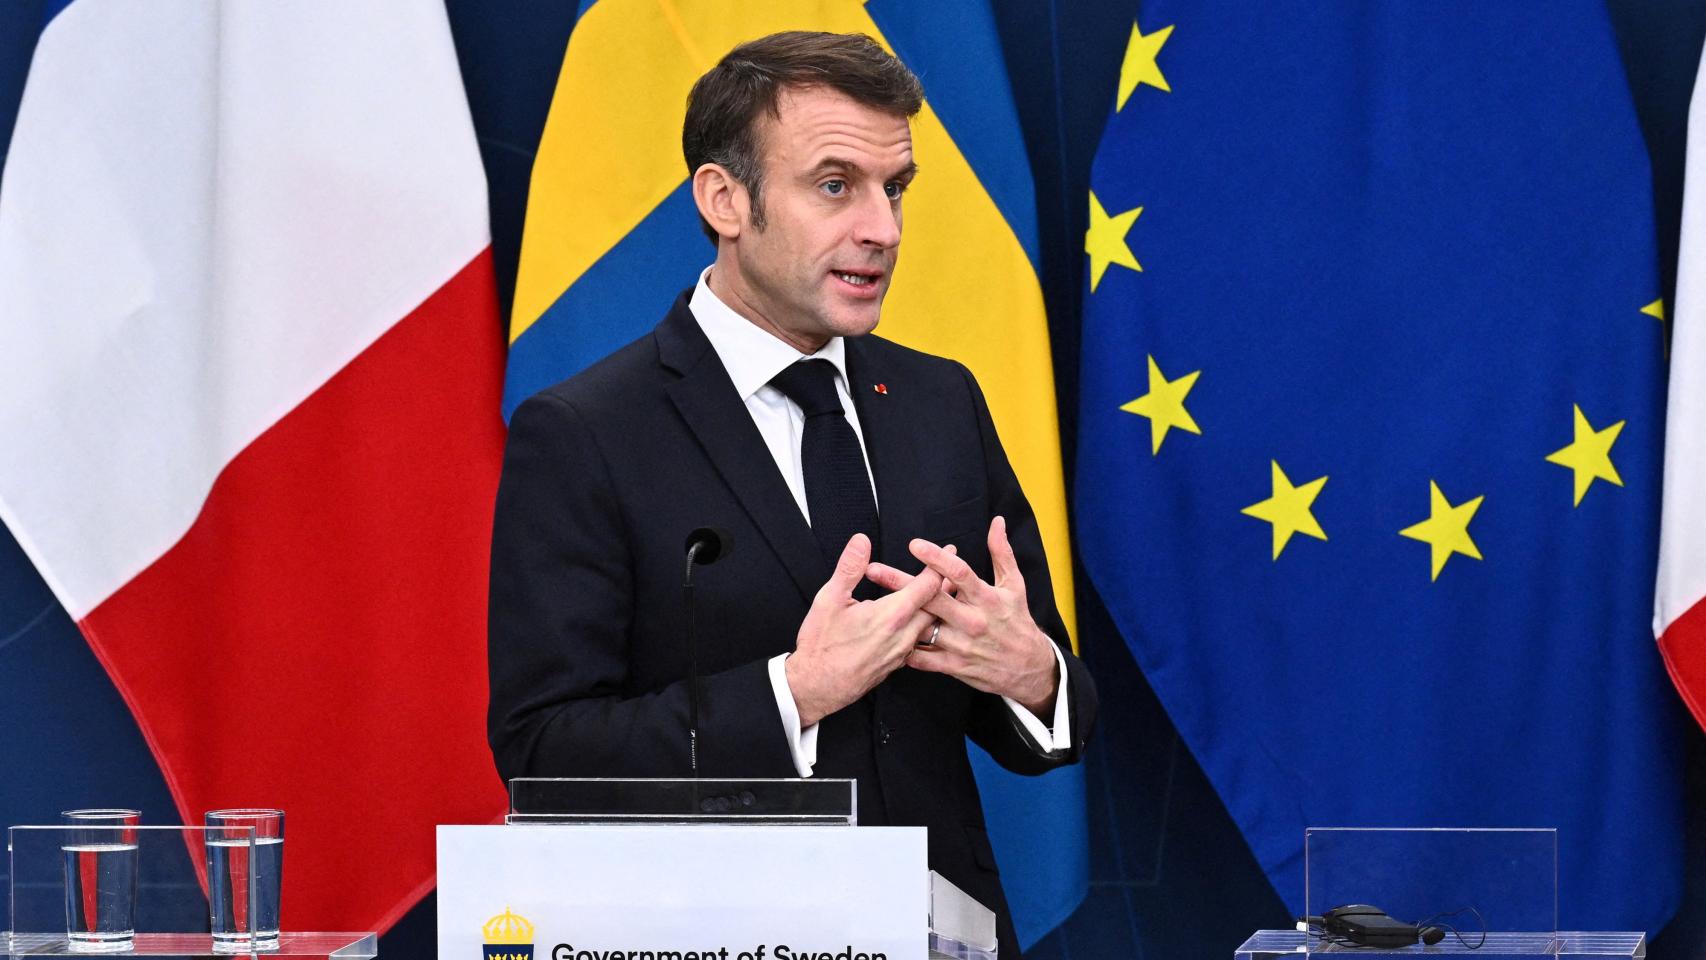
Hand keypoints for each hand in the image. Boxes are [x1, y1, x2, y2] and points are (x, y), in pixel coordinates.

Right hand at [786, 533, 945, 726]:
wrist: (817, 686)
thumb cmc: (821, 645)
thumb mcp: (829, 599)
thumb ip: (849, 568)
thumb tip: (861, 541)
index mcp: (892, 615)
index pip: (927, 586)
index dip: (941, 565)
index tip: (950, 552)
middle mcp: (904, 635)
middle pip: (937, 607)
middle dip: (946, 587)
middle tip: (953, 571)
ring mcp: (902, 652)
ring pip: (929, 626)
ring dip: (935, 608)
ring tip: (941, 593)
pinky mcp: (896, 664)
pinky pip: (918, 641)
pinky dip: (923, 626)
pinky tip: (917, 622)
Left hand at [865, 516, 1059, 716]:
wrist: (1028, 668)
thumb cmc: (1018, 621)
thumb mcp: (1015, 585)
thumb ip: (1002, 553)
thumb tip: (996, 522)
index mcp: (987, 598)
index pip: (960, 573)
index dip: (936, 558)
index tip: (914, 544)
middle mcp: (973, 620)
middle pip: (932, 598)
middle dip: (900, 583)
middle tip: (873, 570)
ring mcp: (963, 645)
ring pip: (924, 628)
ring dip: (896, 615)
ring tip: (867, 604)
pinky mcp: (955, 666)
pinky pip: (924, 658)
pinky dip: (905, 649)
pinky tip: (885, 637)